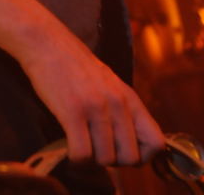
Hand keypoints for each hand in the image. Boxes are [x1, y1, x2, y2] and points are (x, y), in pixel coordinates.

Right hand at [18, 24, 164, 165]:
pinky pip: (82, 154)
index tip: (122, 151)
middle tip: (97, 148)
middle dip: (114, 161)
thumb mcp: (109, 83)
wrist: (46, 42)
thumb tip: (131, 146)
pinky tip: (69, 147)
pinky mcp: (73, 111)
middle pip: (131, 158)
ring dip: (92, 160)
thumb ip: (122, 110)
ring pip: (105, 159)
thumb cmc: (74, 65)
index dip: (142, 156)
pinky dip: (75, 159)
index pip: (156, 143)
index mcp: (129, 97)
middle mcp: (117, 103)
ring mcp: (95, 107)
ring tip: (80, 144)